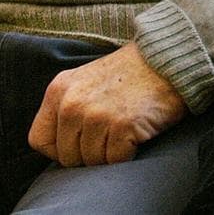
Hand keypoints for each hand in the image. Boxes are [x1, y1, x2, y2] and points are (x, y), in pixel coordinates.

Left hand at [28, 42, 187, 165]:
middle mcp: (72, 103)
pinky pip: (115, 161)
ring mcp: (96, 115)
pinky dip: (128, 152)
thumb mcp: (87, 80)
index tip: (80, 139)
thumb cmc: (130, 71)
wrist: (168, 57)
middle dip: (89, 151)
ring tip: (124, 126)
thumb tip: (59, 144)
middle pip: (67, 157)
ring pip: (91, 162)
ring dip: (110, 152)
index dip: (60, 147)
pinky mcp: (121, 126)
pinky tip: (136, 130)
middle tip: (110, 130)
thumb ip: (68, 105)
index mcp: (59, 90)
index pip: (39, 140)